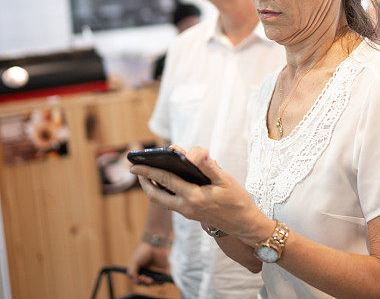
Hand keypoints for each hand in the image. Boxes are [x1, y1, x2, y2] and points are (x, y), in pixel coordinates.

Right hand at [126, 241, 169, 284]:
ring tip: (150, 280)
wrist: (154, 244)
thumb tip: (136, 282)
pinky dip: (160, 282)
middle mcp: (146, 273)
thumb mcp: (135, 262)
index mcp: (139, 271)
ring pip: (153, 283)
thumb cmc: (143, 252)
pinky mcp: (162, 272)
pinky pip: (161, 280)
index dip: (138, 281)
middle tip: (145, 279)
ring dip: (151, 284)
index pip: (137, 280)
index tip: (140, 278)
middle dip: (144, 282)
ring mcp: (154, 273)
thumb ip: (132, 272)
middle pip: (145, 283)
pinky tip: (157, 280)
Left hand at [131, 146, 272, 240]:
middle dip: (144, 182)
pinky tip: (164, 181)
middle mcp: (186, 207)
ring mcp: (187, 212)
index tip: (135, 165)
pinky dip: (163, 191)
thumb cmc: (238, 201)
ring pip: (161, 200)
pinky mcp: (190, 214)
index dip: (149, 171)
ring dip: (151, 187)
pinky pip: (170, 202)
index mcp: (194, 197)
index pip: (166, 180)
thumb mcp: (226, 180)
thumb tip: (197, 154)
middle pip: (156, 195)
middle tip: (135, 170)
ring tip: (146, 174)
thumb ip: (210, 167)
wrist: (244, 225)